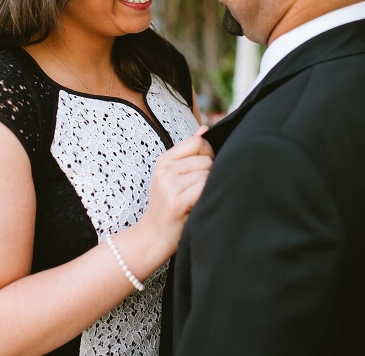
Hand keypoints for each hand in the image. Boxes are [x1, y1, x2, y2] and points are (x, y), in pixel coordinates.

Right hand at [138, 126, 213, 256]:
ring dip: (209, 188)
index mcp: (164, 160)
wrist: (153, 235)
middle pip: (207, 159)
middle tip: (198, 190)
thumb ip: (188, 152)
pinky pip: (204, 189)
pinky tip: (197, 205)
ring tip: (197, 199)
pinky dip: (206, 197)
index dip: (208, 154)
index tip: (203, 170)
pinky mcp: (177, 201)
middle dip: (210, 174)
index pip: (198, 143)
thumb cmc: (168, 204)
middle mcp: (165, 169)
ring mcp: (169, 185)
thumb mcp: (172, 175)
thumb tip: (205, 129)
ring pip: (208, 175)